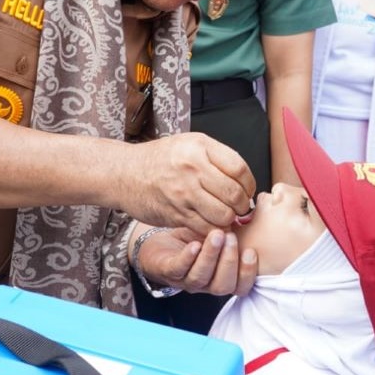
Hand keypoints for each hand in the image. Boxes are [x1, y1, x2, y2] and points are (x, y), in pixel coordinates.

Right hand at [118, 133, 254, 235]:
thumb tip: (245, 182)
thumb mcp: (189, 144)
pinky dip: (214, 230)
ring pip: (223, 215)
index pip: (239, 169)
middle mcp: (192, 169)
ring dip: (230, 219)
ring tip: (225, 215)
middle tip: (239, 207)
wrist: (125, 173)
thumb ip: (217, 158)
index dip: (249, 184)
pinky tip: (211, 224)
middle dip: (242, 205)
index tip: (246, 190)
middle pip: (234, 194)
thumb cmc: (161, 158)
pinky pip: (206, 228)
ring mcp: (183, 193)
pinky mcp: (175, 214)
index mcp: (199, 147)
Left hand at [135, 227, 256, 296]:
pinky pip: (179, 268)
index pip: (240, 287)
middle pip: (222, 285)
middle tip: (231, 237)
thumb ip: (232, 232)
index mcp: (221, 277)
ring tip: (216, 235)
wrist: (158, 246)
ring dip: (211, 256)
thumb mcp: (215, 237)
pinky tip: (195, 244)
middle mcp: (205, 283)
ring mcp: (186, 279)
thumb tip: (249, 216)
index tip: (251, 252)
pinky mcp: (168, 271)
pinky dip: (188, 257)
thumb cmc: (191, 241)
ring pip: (201, 277)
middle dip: (229, 261)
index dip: (247, 274)